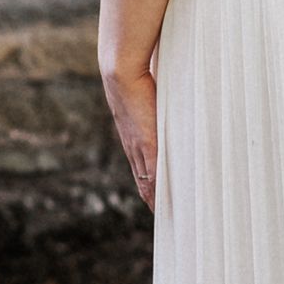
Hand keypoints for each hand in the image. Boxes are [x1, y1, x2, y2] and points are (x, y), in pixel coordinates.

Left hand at [103, 65, 157, 211]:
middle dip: (150, 197)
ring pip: (146, 181)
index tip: (154, 197)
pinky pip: (154, 175)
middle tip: (160, 214)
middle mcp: (132, 144)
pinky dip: (158, 192)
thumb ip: (153, 99)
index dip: (148, 182)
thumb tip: (160, 91)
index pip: (140, 166)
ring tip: (162, 214)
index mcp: (132, 134)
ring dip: (154, 198)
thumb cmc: (135, 73)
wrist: (121, 69)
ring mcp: (138, 146)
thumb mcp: (145, 91)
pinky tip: (163, 204)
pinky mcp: (147, 144)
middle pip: (142, 179)